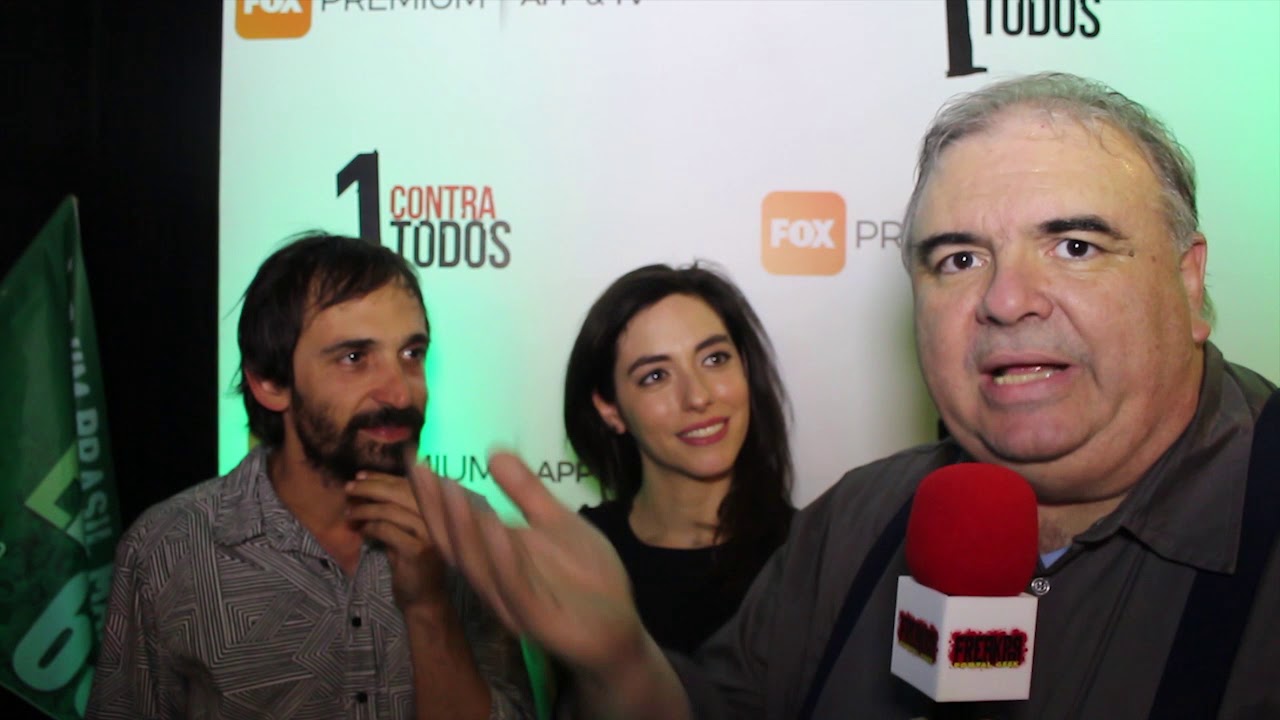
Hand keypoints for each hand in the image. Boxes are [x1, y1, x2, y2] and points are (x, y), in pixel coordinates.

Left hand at [346, 471, 448, 610]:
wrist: (425, 601)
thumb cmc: (414, 566)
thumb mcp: (408, 533)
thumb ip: (396, 512)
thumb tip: (369, 488)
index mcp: (437, 511)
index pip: (409, 484)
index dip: (384, 477)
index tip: (362, 475)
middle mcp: (438, 519)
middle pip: (400, 492)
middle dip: (371, 488)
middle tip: (349, 488)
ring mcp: (430, 535)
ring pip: (391, 510)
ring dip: (365, 509)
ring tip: (349, 513)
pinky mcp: (417, 551)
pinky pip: (387, 530)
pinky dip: (370, 527)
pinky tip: (361, 530)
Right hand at [408, 452, 646, 677]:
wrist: (620, 628)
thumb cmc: (587, 578)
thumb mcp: (557, 523)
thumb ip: (527, 493)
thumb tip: (494, 452)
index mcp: (495, 560)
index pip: (456, 527)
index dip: (435, 497)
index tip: (417, 459)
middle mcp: (494, 582)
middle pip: (455, 545)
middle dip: (437, 508)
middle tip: (422, 468)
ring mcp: (512, 603)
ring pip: (478, 566)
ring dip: (463, 527)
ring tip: (451, 488)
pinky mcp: (537, 620)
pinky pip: (514, 587)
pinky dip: (502, 557)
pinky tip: (496, 526)